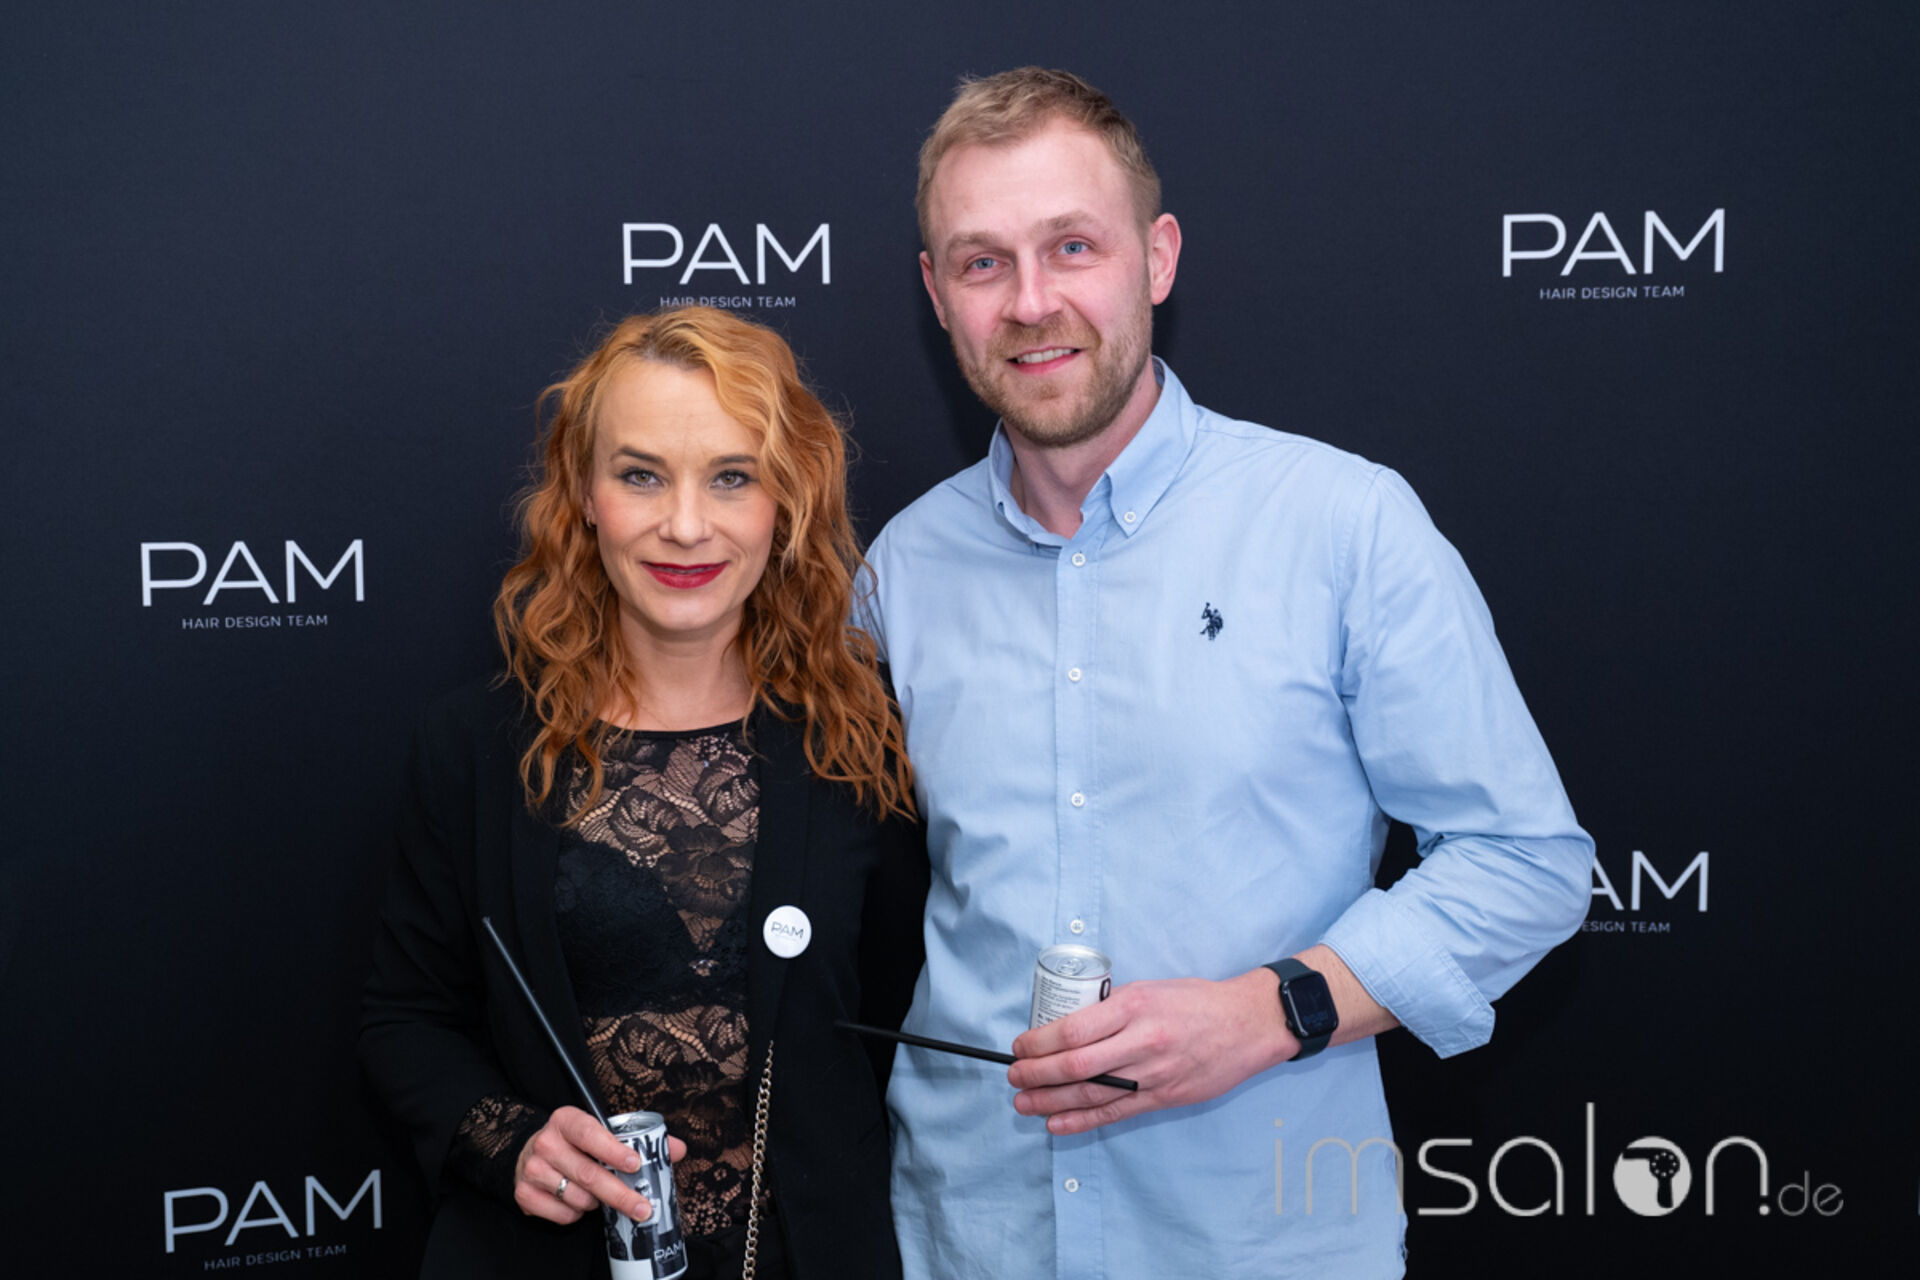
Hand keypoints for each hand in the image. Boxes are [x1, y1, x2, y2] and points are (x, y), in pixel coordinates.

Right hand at [511, 1105, 688, 1224]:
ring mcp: (532, 1170)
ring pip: (577, 1198)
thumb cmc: (575, 1143)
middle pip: (588, 1174)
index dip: (613, 1151)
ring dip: (597, 1203)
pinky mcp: (524, 1195)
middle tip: (643, 1207)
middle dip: (621, 1194)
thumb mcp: (600, 1130)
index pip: (590, 1134)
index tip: (636, 1164)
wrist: (528, 1152)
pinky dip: (578, 1214)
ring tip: (599, 1194)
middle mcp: (546, 1142)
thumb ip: (640, 1138)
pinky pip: (563, 1215)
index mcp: (566, 1120)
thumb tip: (678, 1149)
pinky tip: (579, 1201)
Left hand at [1006, 971, 1295, 1135]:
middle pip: (1076, 1065)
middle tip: (1013, 1076)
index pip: (1074, 1029)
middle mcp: (1141, 1041)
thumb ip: (1113, 1007)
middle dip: (1037, 1074)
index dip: (1040, 1043)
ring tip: (1023, 1103)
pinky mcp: (1163, 1097)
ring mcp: (1153, 1074)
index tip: (1020, 1046)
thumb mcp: (1150, 989)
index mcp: (1134, 1007)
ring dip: (1051, 1101)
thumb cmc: (1197, 1001)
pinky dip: (1082, 1120)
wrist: (1248, 1024)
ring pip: (1092, 1093)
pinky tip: (1056, 1123)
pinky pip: (1116, 1113)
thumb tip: (1071, 1024)